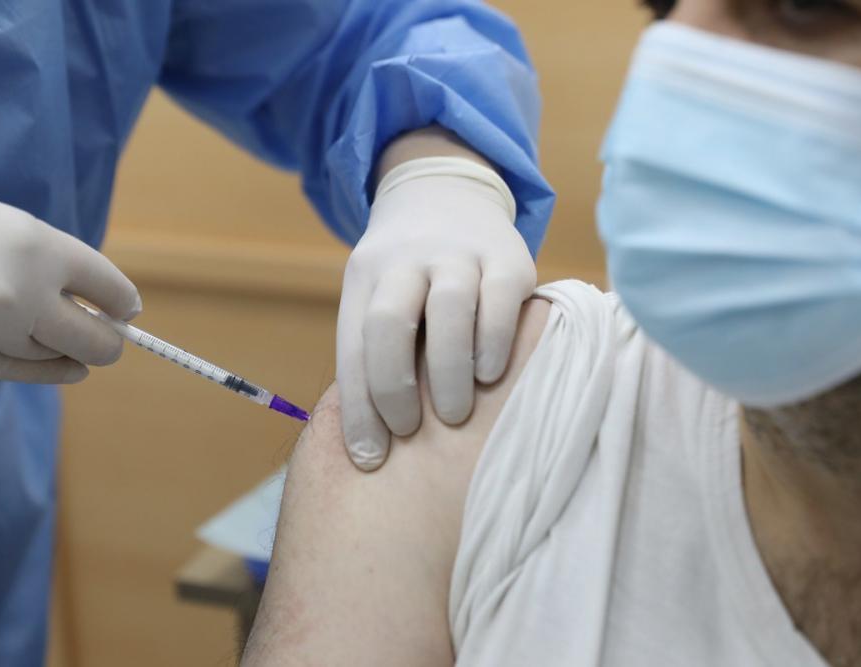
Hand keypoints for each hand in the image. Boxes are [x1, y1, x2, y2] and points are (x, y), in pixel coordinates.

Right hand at [0, 165, 139, 382]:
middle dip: (109, 338)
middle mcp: (24, 295)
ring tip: (75, 347)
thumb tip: (76, 285)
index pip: (108, 287)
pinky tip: (60, 365)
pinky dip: (50, 370)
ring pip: (62, 360)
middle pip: (99, 339)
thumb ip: (36, 252)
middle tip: (106, 333)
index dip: (121, 302)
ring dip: (73, 353)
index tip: (125, 309)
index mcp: (35, 245)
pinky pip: (26, 375)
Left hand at [338, 157, 535, 470]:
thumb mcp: (377, 298)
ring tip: (454, 414)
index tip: (368, 459)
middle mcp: (405, 261)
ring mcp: (458, 254)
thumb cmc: (408, 276)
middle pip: (389, 323)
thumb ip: (374, 353)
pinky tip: (488, 374)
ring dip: (447, 370)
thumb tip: (373, 441)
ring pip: (448, 309)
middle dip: (394, 387)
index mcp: (365, 278)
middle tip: (410, 431)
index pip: (353, 347)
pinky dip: (493, 342)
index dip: (358, 408)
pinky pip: (501, 298)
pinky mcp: (507, 255)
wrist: (445, 193)